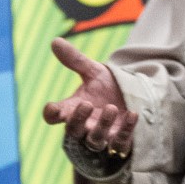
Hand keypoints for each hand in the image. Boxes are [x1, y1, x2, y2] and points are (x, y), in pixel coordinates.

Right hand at [42, 38, 136, 155]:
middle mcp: (84, 126)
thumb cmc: (106, 87)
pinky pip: (120, 143)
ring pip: (95, 140)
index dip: (52, 114)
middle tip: (86, 104)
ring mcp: (102, 136)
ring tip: (111, 107)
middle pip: (73, 131)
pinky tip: (132, 114)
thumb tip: (55, 40)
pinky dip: (126, 130)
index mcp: (72, 108)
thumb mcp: (93, 72)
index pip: (54, 115)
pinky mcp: (120, 142)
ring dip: (102, 126)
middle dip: (78, 119)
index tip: (52, 109)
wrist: (132, 98)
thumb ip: (75, 60)